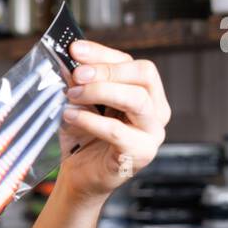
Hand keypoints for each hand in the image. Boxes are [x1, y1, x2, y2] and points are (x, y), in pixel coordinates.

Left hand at [57, 40, 170, 201]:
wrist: (80, 177)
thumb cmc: (84, 138)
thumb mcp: (81, 103)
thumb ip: (80, 82)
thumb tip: (70, 61)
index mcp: (146, 93)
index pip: (131, 63)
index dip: (102, 53)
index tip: (75, 50)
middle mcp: (156, 110)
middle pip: (144, 75)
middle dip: (107, 70)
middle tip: (77, 74)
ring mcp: (152, 133)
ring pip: (136, 99)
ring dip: (100, 91)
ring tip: (72, 95)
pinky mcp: (141, 154)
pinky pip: (117, 131)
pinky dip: (91, 120)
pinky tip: (71, 117)